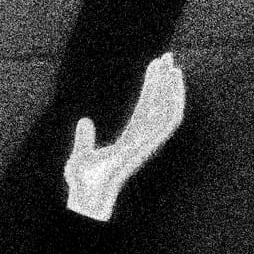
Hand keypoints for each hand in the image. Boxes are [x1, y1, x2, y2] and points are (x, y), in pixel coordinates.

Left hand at [63, 53, 186, 221]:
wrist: (84, 197)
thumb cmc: (84, 183)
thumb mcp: (81, 155)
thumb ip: (84, 138)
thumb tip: (84, 121)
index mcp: (129, 140)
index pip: (145, 109)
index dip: (153, 88)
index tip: (156, 66)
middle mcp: (140, 140)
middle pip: (158, 104)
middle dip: (164, 81)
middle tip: (168, 55)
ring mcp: (144, 144)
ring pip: (165, 110)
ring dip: (171, 88)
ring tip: (172, 65)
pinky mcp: (143, 146)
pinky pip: (164, 122)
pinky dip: (171, 103)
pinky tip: (171, 85)